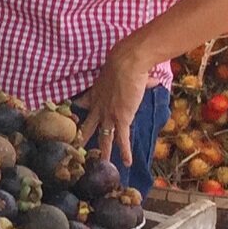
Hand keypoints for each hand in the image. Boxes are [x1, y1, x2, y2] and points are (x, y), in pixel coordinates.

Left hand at [76, 43, 153, 168]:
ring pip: (103, 137)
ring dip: (103, 152)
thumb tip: (154, 79)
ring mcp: (108, 114)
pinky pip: (122, 139)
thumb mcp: (127, 74)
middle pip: (87, 126)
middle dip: (82, 138)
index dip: (78, 110)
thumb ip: (139, 80)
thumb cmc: (127, 64)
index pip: (82, 103)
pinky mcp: (120, 118)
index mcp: (95, 93)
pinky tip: (127, 162)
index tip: (73, 118)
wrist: (126, 64)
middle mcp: (98, 106)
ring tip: (101, 164)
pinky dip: (125, 151)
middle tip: (76, 149)